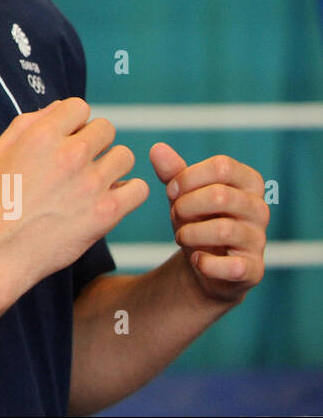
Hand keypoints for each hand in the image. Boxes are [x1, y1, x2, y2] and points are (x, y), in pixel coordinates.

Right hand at [0, 99, 149, 290]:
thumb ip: (24, 124)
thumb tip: (55, 109)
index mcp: (42, 136)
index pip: (79, 107)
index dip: (74, 121)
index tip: (68, 137)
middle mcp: (70, 154)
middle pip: (106, 128)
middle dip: (94, 141)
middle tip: (81, 161)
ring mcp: (91, 184)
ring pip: (125, 156)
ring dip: (112, 165)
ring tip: (95, 180)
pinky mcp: (106, 212)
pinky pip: (139, 189)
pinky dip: (128, 192)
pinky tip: (110, 198)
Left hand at [150, 143, 268, 304]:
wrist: (204, 265)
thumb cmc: (197, 219)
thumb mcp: (183, 193)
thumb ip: (172, 172)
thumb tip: (157, 148)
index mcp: (247, 182)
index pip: (222, 166)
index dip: (188, 177)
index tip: (172, 190)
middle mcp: (259, 209)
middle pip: (220, 195)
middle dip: (186, 205)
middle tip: (175, 214)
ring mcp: (258, 240)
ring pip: (224, 229)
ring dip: (190, 233)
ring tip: (181, 236)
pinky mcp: (253, 269)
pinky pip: (232, 266)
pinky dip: (206, 263)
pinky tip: (197, 260)